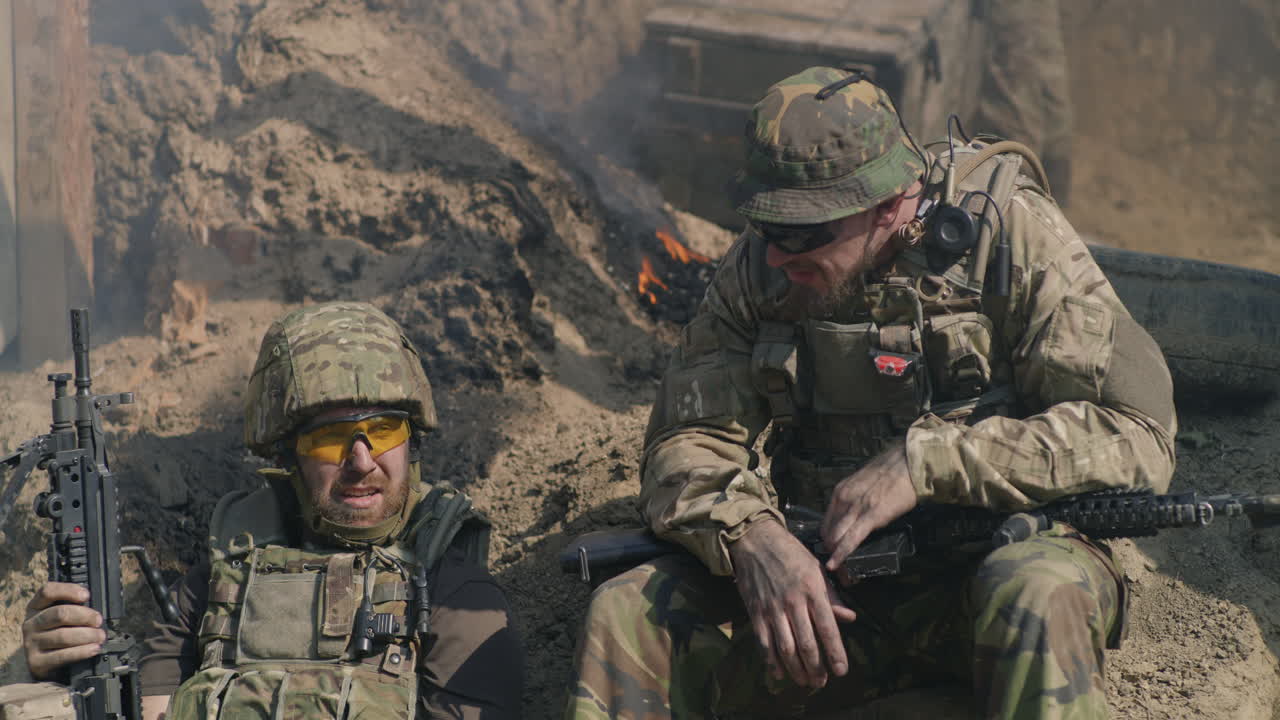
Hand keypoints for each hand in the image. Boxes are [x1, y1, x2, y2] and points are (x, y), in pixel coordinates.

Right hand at [22, 582, 104, 679]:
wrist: (44, 663)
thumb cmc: (58, 633)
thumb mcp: (60, 618)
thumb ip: (73, 608)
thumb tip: (96, 609)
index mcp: (36, 607)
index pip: (47, 592)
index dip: (68, 590)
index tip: (86, 595)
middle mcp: (31, 623)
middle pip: (60, 614)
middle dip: (85, 616)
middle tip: (99, 621)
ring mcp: (31, 643)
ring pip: (63, 636)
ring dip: (87, 635)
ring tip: (100, 636)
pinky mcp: (36, 662)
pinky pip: (62, 655)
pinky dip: (82, 651)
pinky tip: (93, 649)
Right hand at [729, 519, 857, 688]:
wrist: (755, 540)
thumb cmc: (790, 553)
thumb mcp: (816, 569)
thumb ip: (832, 596)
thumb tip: (850, 618)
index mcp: (812, 589)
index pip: (828, 628)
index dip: (835, 652)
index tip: (841, 671)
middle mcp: (793, 601)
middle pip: (806, 643)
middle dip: (816, 668)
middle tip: (821, 682)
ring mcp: (772, 608)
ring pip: (786, 647)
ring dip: (796, 669)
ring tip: (805, 682)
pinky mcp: (755, 611)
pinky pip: (764, 642)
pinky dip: (771, 661)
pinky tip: (779, 673)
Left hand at [821, 440, 917, 575]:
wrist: (910, 462)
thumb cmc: (892, 473)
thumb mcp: (864, 485)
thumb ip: (856, 500)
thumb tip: (855, 517)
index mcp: (841, 491)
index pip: (826, 522)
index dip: (828, 540)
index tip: (832, 551)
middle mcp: (843, 498)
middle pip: (827, 532)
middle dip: (830, 551)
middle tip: (837, 566)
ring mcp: (856, 506)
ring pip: (835, 537)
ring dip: (836, 556)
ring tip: (840, 571)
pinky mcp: (871, 515)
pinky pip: (851, 539)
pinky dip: (842, 554)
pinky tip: (837, 565)